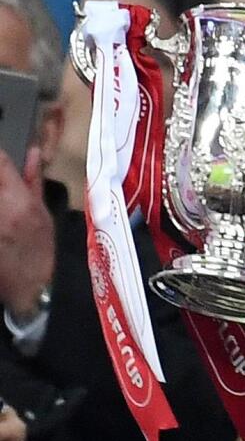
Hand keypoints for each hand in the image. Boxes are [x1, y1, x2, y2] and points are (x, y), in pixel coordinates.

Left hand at [0, 145, 54, 320]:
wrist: (27, 288)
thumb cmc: (38, 251)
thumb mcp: (43, 215)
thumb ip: (34, 181)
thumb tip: (34, 152)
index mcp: (19, 201)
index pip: (0, 161)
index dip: (0, 159)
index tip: (2, 165)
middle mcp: (1, 207)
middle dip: (0, 182)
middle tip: (5, 192)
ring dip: (0, 198)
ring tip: (6, 213)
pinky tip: (3, 225)